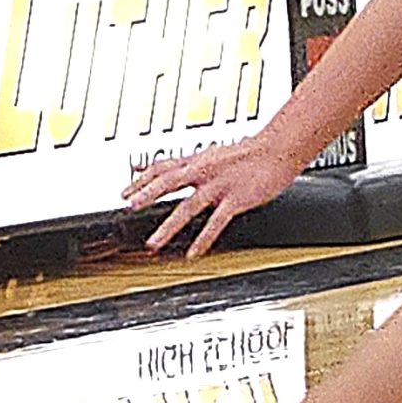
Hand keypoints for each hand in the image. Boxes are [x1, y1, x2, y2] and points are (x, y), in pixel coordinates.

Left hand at [123, 131, 306, 257]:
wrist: (278, 150)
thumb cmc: (248, 154)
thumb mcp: (211, 153)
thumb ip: (188, 163)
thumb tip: (169, 166)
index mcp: (196, 160)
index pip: (162, 167)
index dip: (141, 178)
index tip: (124, 191)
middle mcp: (203, 171)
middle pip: (168, 181)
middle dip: (147, 194)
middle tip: (129, 207)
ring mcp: (219, 185)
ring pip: (188, 206)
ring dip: (168, 226)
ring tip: (153, 242)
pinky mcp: (235, 199)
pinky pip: (216, 222)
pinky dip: (203, 239)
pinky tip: (193, 253)